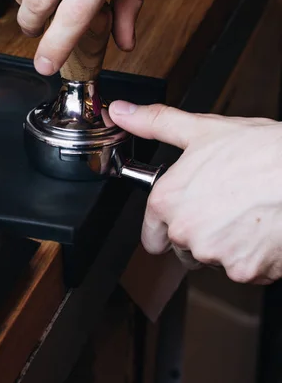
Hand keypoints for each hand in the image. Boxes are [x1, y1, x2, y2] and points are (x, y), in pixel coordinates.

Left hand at [109, 101, 281, 284]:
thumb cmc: (260, 151)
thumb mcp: (202, 130)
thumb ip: (154, 123)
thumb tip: (121, 111)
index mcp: (168, 200)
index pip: (151, 235)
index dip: (166, 225)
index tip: (183, 215)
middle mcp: (185, 232)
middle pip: (182, 248)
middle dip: (198, 232)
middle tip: (222, 205)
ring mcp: (214, 254)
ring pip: (212, 259)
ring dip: (224, 244)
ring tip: (244, 212)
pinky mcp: (244, 271)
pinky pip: (241, 270)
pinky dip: (250, 256)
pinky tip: (260, 228)